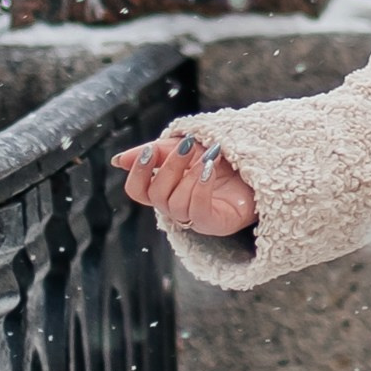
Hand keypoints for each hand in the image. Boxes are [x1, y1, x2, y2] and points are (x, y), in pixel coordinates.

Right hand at [112, 136, 257, 236]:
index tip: (150, 151)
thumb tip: (118, 160)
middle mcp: (175, 207)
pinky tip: (209, 170)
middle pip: (156, 195)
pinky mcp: (213, 223)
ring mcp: (194, 217)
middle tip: (186, 146)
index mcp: (164, 190)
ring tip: (207, 157)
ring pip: (175, 203)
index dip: (138, 173)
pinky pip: (198, 211)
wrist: (253, 169)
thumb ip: (153, 153)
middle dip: (169, 167)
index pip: (137, 191)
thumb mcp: (181, 148)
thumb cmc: (214, 160)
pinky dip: (200, 188)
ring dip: (189, 176)